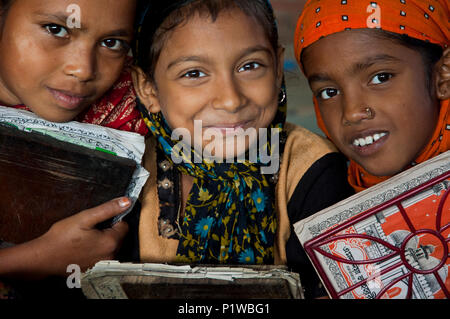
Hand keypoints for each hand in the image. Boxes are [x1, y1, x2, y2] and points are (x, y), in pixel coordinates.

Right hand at [0, 197, 129, 278]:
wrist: (42, 258)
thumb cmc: (61, 238)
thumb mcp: (85, 218)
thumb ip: (107, 209)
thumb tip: (126, 202)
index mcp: (111, 242)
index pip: (124, 225)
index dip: (112, 219)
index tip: (97, 221)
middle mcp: (111, 256)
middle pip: (119, 236)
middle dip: (107, 230)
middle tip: (88, 229)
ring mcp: (103, 265)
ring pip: (111, 246)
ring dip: (102, 240)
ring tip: (84, 239)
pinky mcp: (95, 270)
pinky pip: (102, 256)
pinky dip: (96, 250)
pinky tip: (82, 248)